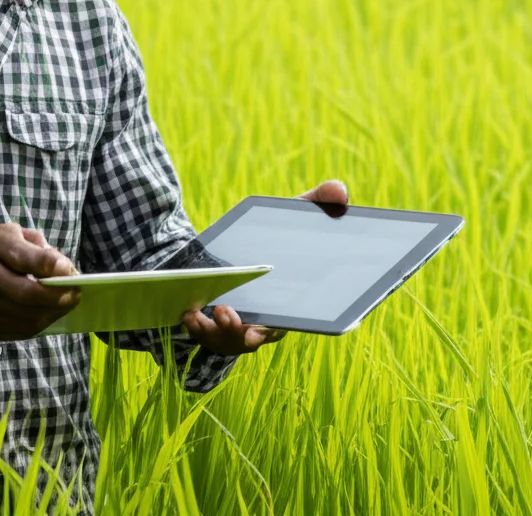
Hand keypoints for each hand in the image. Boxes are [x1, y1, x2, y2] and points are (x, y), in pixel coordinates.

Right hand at [0, 223, 79, 340]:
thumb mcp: (2, 232)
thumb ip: (33, 244)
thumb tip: (62, 265)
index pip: (22, 258)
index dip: (50, 265)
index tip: (70, 269)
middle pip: (27, 294)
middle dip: (58, 297)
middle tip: (76, 294)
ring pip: (24, 317)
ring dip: (52, 313)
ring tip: (66, 304)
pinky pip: (16, 331)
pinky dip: (37, 324)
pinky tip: (46, 314)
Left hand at [180, 179, 350, 356]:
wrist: (233, 251)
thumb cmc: (274, 239)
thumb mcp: (293, 217)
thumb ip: (318, 202)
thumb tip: (341, 192)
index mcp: (289, 303)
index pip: (292, 320)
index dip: (284, 326)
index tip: (269, 329)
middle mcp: (264, 321)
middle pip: (260, 335)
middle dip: (253, 334)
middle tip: (244, 326)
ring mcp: (238, 327)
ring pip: (232, 339)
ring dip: (224, 330)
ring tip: (219, 311)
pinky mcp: (214, 326)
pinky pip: (207, 334)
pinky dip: (199, 326)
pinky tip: (190, 313)